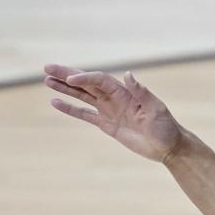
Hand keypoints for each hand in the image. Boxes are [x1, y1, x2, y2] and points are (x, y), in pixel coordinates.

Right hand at [43, 64, 181, 161]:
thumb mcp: (156, 109)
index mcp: (125, 92)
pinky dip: (71, 109)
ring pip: (82, 96)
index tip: (71, 79)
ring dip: (65, 89)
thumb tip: (128, 74)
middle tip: (47, 67)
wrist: (168, 147)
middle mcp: (114, 98)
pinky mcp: (107, 125)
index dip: (85, 77)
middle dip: (67, 75)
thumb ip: (142, 92)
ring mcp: (109, 110)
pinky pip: (85, 114)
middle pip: (86, 83)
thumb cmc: (166, 127)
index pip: (100, 80)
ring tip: (46, 80)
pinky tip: (55, 103)